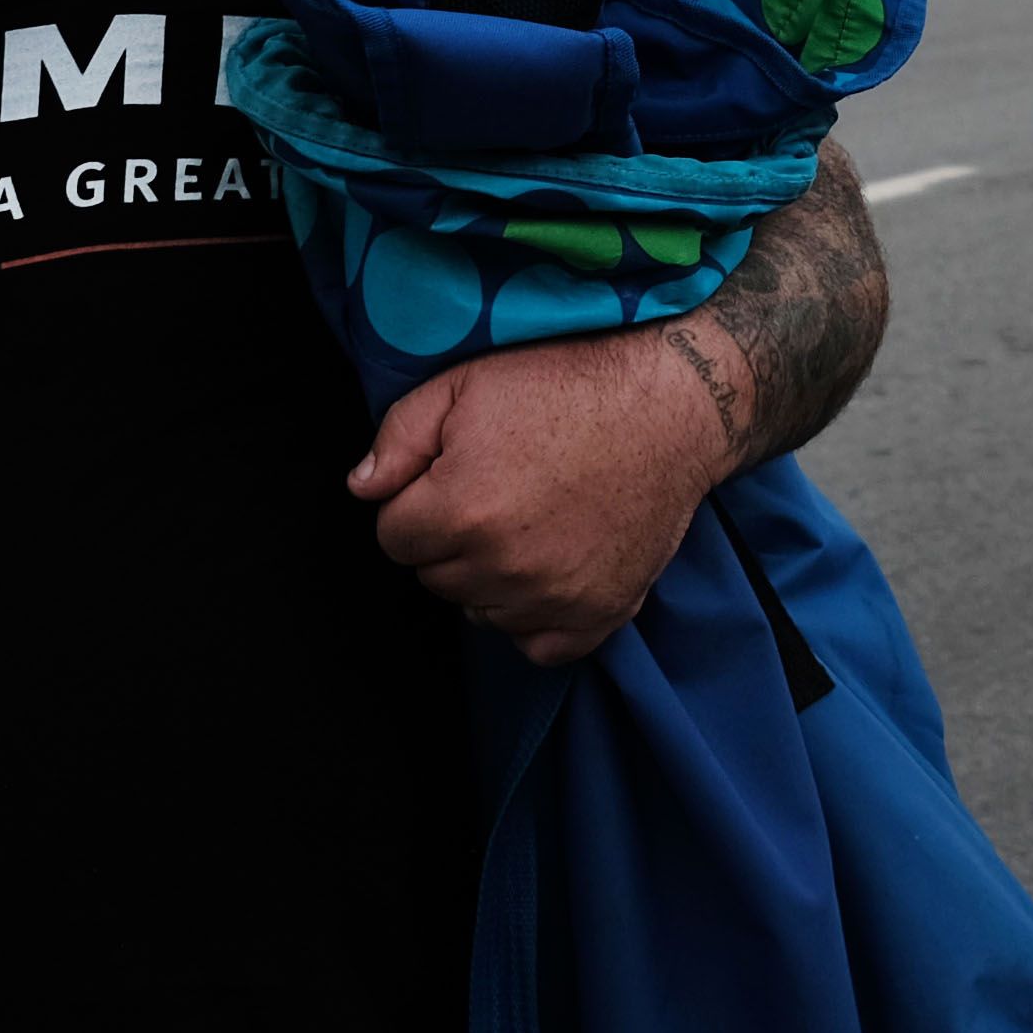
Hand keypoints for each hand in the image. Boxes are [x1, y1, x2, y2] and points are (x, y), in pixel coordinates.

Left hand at [351, 331, 740, 664]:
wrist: (669, 406)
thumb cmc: (565, 385)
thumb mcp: (464, 386)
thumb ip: (397, 438)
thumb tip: (362, 489)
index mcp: (459, 511)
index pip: (393, 536)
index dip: (415, 500)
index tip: (451, 474)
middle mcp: (502, 568)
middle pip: (435, 577)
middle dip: (450, 537)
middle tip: (495, 488)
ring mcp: (554, 598)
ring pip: (480, 611)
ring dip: (488, 577)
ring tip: (527, 520)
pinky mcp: (600, 614)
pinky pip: (538, 646)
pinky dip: (534, 617)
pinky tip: (546, 569)